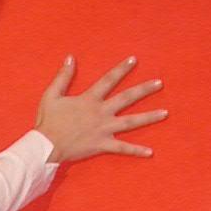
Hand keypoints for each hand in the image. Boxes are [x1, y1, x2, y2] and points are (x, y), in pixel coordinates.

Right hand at [35, 56, 166, 164]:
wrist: (46, 146)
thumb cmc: (47, 121)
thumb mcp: (51, 95)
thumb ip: (63, 76)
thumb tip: (70, 58)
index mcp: (89, 99)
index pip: (109, 80)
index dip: (122, 69)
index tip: (134, 60)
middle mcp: (101, 112)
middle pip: (127, 98)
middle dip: (144, 89)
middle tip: (159, 83)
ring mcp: (104, 129)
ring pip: (131, 122)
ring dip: (149, 117)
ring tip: (165, 113)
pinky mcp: (102, 145)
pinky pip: (122, 148)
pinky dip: (136, 151)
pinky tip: (150, 152)